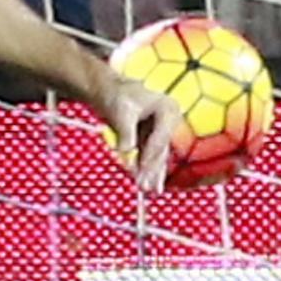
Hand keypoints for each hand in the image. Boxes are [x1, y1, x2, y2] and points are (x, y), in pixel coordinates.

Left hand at [98, 72, 179, 192]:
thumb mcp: (121, 111)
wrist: (110, 91)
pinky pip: (151, 157)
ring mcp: (162, 131)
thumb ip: (125, 131)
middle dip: (152, 169)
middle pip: (161, 149)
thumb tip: (125, 150)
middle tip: (145, 186)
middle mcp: (170, 121)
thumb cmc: (117, 95)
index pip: (161, 137)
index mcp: (168, 109)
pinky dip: (147, 170)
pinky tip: (148, 185)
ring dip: (151, 174)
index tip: (142, 169)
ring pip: (157, 156)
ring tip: (148, 190)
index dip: (151, 154)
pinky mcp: (153, 139)